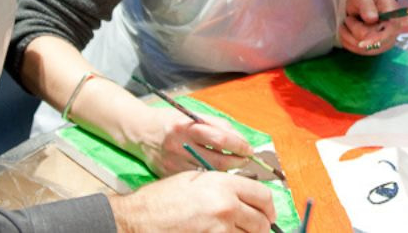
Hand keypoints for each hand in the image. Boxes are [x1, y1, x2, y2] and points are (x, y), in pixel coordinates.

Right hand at [109, 170, 275, 232]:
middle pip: (261, 222)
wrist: (139, 219)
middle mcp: (227, 205)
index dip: (269, 208)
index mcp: (224, 184)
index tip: (268, 215)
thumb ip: (225, 186)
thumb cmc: (163, 198)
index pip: (264, 197)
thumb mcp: (196, 180)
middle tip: (255, 229)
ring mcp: (220, 229)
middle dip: (261, 226)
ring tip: (232, 231)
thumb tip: (246, 197)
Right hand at [137, 107, 253, 176]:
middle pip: (217, 161)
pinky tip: (215, 175)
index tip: (249, 149)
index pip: (221, 138)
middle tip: (245, 160)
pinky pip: (196, 180)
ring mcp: (174, 163)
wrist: (140, 132)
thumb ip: (217, 125)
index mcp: (187, 126)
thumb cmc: (170, 121)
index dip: (239, 146)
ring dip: (226, 173)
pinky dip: (209, 179)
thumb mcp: (192, 115)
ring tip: (233, 167)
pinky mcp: (169, 175)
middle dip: (237, 162)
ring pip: (209, 174)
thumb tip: (240, 140)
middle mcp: (179, 145)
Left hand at [339, 0, 399, 54]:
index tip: (361, 44)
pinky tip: (347, 31)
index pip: (387, 32)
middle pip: (368, 38)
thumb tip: (372, 18)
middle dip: (354, 27)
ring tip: (350, 22)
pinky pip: (357, 51)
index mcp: (393, 16)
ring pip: (361, 47)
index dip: (374, 39)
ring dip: (348, 34)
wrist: (366, 5)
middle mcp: (393, 32)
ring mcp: (385, 43)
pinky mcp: (376, 50)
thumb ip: (366, 4)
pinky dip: (347, 41)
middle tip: (351, 17)